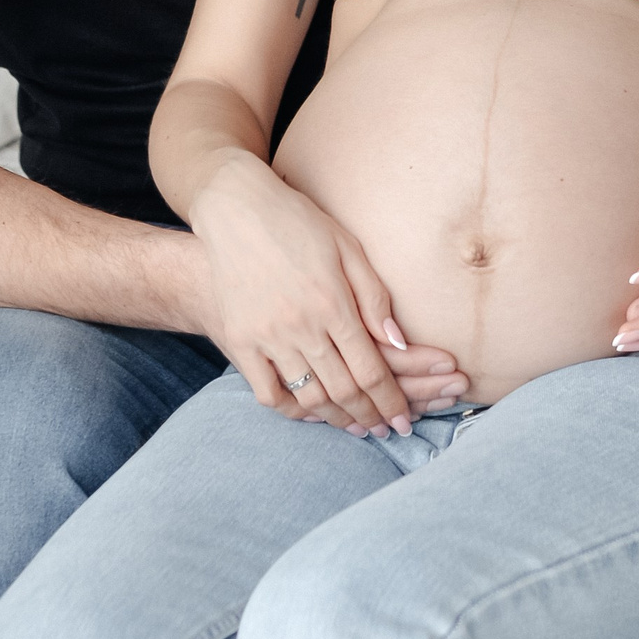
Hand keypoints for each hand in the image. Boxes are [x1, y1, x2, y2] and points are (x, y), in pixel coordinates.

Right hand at [195, 155, 463, 432]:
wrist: (235, 209)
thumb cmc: (298, 223)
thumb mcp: (347, 248)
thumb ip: (374, 298)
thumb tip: (398, 344)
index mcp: (333, 303)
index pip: (371, 369)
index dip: (392, 401)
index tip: (403, 420)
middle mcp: (301, 326)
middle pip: (344, 390)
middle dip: (371, 415)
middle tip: (387, 429)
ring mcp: (267, 337)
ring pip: (310, 397)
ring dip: (337, 418)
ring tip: (356, 426)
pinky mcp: (240, 340)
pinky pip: (267, 392)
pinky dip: (292, 409)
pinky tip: (310, 413)